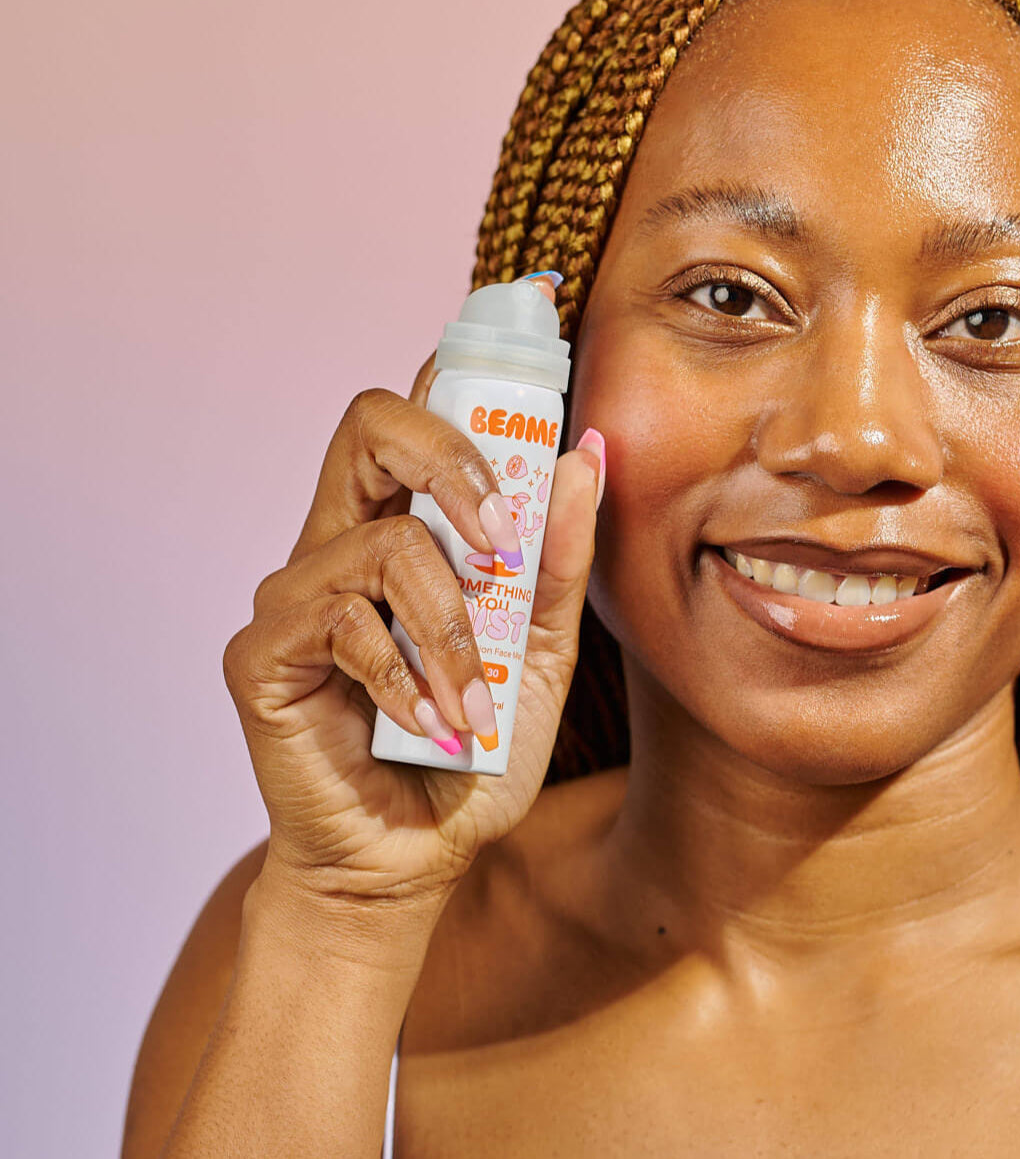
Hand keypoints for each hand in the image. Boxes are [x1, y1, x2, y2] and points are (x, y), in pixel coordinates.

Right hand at [222, 280, 604, 913]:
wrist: (411, 858)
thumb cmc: (473, 750)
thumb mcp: (539, 654)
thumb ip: (555, 560)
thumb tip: (585, 453)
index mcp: (405, 530)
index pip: (416, 418)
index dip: (454, 367)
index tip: (523, 331)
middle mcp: (341, 541)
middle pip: (370, 424)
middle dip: (452, 458)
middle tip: (505, 534)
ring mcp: (295, 593)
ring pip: (386, 547)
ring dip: (453, 630)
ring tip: (480, 706)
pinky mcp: (264, 652)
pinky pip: (347, 627)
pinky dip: (409, 678)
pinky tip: (435, 726)